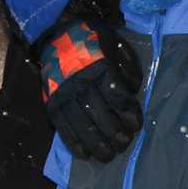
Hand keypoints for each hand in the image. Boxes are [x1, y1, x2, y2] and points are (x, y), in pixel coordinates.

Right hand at [36, 0, 143, 161]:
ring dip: (95, 143)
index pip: (116, 94)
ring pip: (81, 124)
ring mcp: (64, 94)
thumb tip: (134, 89)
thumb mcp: (115, 44)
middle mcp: (80, 82)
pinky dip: (73, 142)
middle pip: (99, 112)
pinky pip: (62, 126)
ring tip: (107, 155)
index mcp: (99, 66)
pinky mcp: (52, 103)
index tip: (136, 125)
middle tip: (124, 143)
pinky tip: (84, 154)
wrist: (56, 32)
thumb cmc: (92, 40)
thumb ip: (127, 66)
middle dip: (113, 132)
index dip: (127, 112)